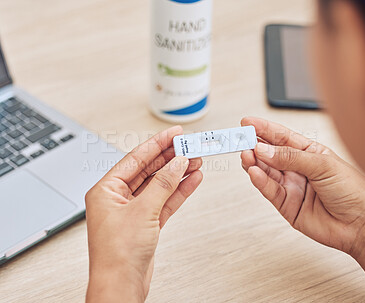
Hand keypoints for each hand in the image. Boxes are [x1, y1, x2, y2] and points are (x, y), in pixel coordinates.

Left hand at [85, 126, 202, 302]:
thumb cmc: (117, 254)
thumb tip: (177, 163)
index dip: (157, 143)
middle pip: (149, 169)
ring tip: (196, 160)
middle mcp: (118, 197)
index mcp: (106, 189)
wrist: (122, 286)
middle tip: (190, 146)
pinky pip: (165, 200)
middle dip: (171, 158)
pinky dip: (179, 190)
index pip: (135, 158)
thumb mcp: (142, 211)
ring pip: (160, 184)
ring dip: (178, 173)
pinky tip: (192, 179)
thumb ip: (162, 184)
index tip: (175, 133)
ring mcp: (134, 210)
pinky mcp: (147, 222)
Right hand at [240, 117, 364, 254]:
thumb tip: (264, 149)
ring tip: (246, 155)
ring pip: (266, 171)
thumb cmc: (353, 191)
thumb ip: (291, 157)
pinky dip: (259, 181)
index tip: (247, 123)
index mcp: (309, 153)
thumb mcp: (323, 165)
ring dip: (254, 162)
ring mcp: (291, 186)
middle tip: (240, 140)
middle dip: (253, 145)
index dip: (264, 129)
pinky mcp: (286, 204)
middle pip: (269, 154)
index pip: (282, 137)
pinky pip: (269, 190)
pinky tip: (254, 172)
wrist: (361, 224)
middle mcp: (297, 168)